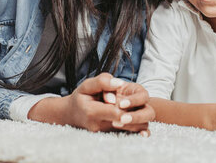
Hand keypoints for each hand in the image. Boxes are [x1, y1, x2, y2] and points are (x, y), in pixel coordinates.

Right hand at [28, 73, 150, 133]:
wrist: (71, 114)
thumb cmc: (81, 97)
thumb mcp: (86, 85)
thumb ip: (102, 81)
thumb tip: (119, 83)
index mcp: (92, 111)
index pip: (115, 112)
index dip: (124, 105)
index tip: (124, 99)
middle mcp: (99, 125)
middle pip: (124, 123)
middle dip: (134, 116)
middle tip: (137, 108)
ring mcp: (104, 132)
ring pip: (127, 130)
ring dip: (137, 123)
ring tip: (140, 114)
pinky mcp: (109, 134)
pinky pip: (126, 133)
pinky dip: (135, 131)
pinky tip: (143, 131)